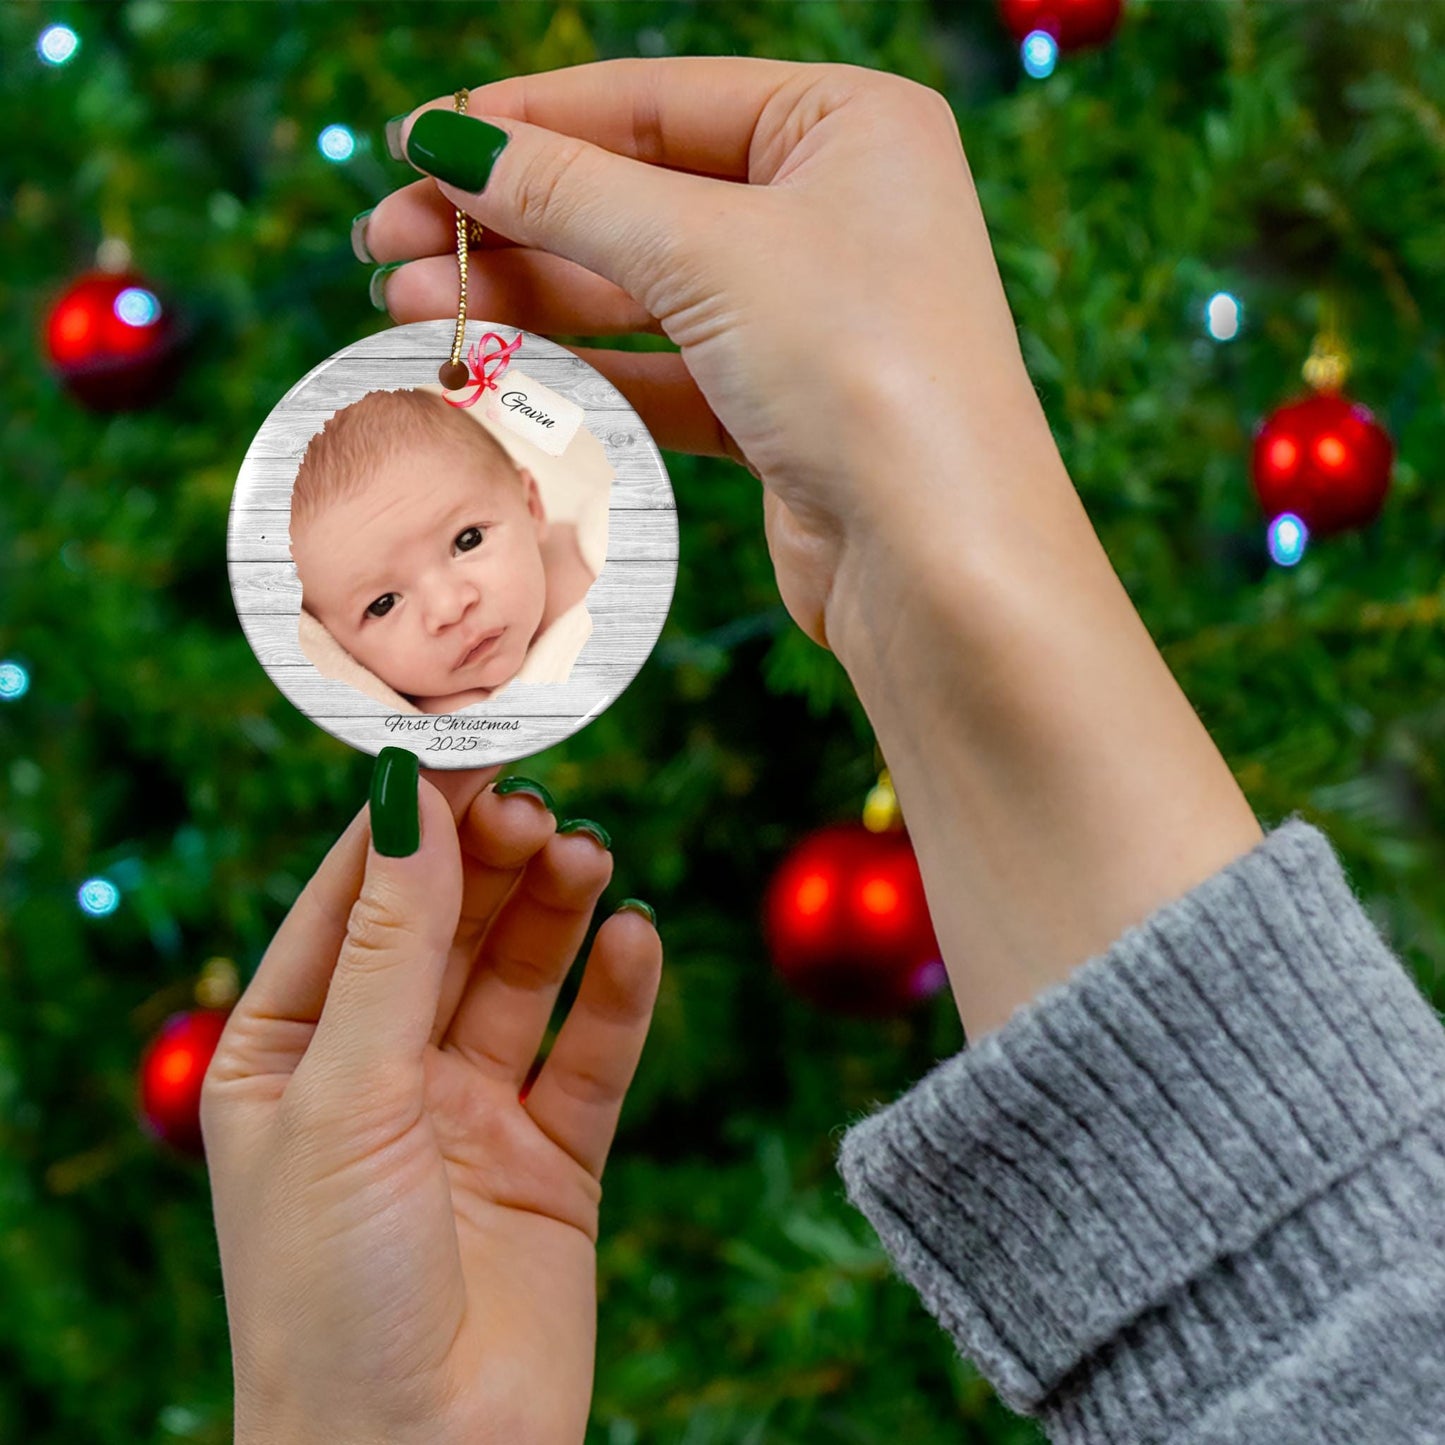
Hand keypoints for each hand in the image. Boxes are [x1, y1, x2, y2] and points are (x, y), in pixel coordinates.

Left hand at [201, 758, 662, 1444]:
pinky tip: (636, 938)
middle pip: (447, 928)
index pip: (353, 902)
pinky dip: (617, 994)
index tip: (469, 746)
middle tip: (541, 807)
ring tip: (589, 857)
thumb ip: (391, 946)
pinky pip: (591, 1055)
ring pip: (522, 978)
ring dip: (556, 911)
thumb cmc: (331, 1292)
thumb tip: (409, 799)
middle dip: (491, 863)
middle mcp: (380, 1073)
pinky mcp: (553, 1159)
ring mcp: (469, 1114)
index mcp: (289, 1053)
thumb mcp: (345, 1095)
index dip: (410, 823)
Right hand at [363, 56, 1065, 663]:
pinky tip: (492, 367)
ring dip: (525, 297)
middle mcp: (835, 211)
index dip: (526, 121)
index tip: (414, 142)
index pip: (654, 101)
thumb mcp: (707, 250)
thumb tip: (450, 140)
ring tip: (407, 305)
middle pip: (636, 196)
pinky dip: (581, 370)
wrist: (938, 560)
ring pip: (640, 290)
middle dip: (508, 219)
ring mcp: (809, 316)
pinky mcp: (783, 410)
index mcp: (847, 126)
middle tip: (385, 241)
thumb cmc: (861, 368)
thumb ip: (571, 192)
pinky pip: (662, 371)